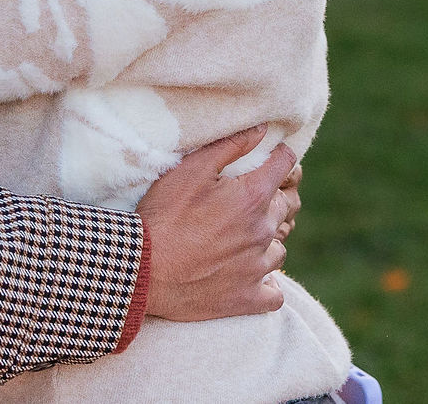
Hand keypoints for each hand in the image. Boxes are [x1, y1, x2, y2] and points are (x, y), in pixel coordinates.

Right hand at [136, 126, 299, 321]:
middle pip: (283, 206)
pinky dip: (266, 284)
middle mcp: (263, 232)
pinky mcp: (247, 299)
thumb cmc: (164, 215)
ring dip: (265, 241)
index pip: (284, 166)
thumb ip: (231, 146)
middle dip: (268, 199)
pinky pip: (274, 293)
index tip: (268, 157)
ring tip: (238, 239)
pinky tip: (248, 275)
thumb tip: (263, 129)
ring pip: (278, 248)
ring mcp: (257, 268)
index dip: (278, 157)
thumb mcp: (191, 170)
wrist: (143, 270)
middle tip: (239, 201)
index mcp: (252, 197)